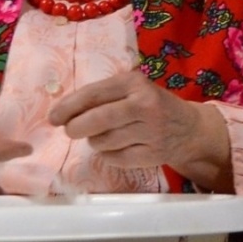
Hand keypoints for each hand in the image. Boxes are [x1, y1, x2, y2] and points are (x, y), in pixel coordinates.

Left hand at [48, 72, 232, 190]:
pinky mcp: (153, 154)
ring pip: (104, 142)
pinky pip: (116, 158)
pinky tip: (116, 148)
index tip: (53, 117)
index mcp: (135, 83)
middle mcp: (145, 105)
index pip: (94, 94)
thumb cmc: (151, 105)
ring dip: (95, 142)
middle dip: (76, 128)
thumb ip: (102, 96)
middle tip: (70, 131)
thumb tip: (62, 112)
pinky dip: (108, 155)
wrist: (189, 128)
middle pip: (98, 120)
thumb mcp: (131, 90)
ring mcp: (151, 131)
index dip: (69, 107)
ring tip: (102, 136)